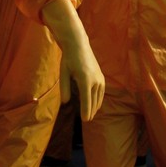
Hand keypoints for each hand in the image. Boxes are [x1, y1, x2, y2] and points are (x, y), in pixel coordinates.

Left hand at [42, 0, 104, 119]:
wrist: (79, 45)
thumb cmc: (69, 59)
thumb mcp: (63, 73)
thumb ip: (64, 88)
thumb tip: (65, 102)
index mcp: (85, 80)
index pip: (87, 100)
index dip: (86, 111)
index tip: (85, 120)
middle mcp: (95, 80)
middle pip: (94, 101)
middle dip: (91, 111)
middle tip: (86, 121)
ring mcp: (100, 79)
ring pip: (99, 98)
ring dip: (95, 107)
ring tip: (90, 115)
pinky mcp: (101, 77)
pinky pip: (101, 92)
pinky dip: (98, 100)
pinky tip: (94, 104)